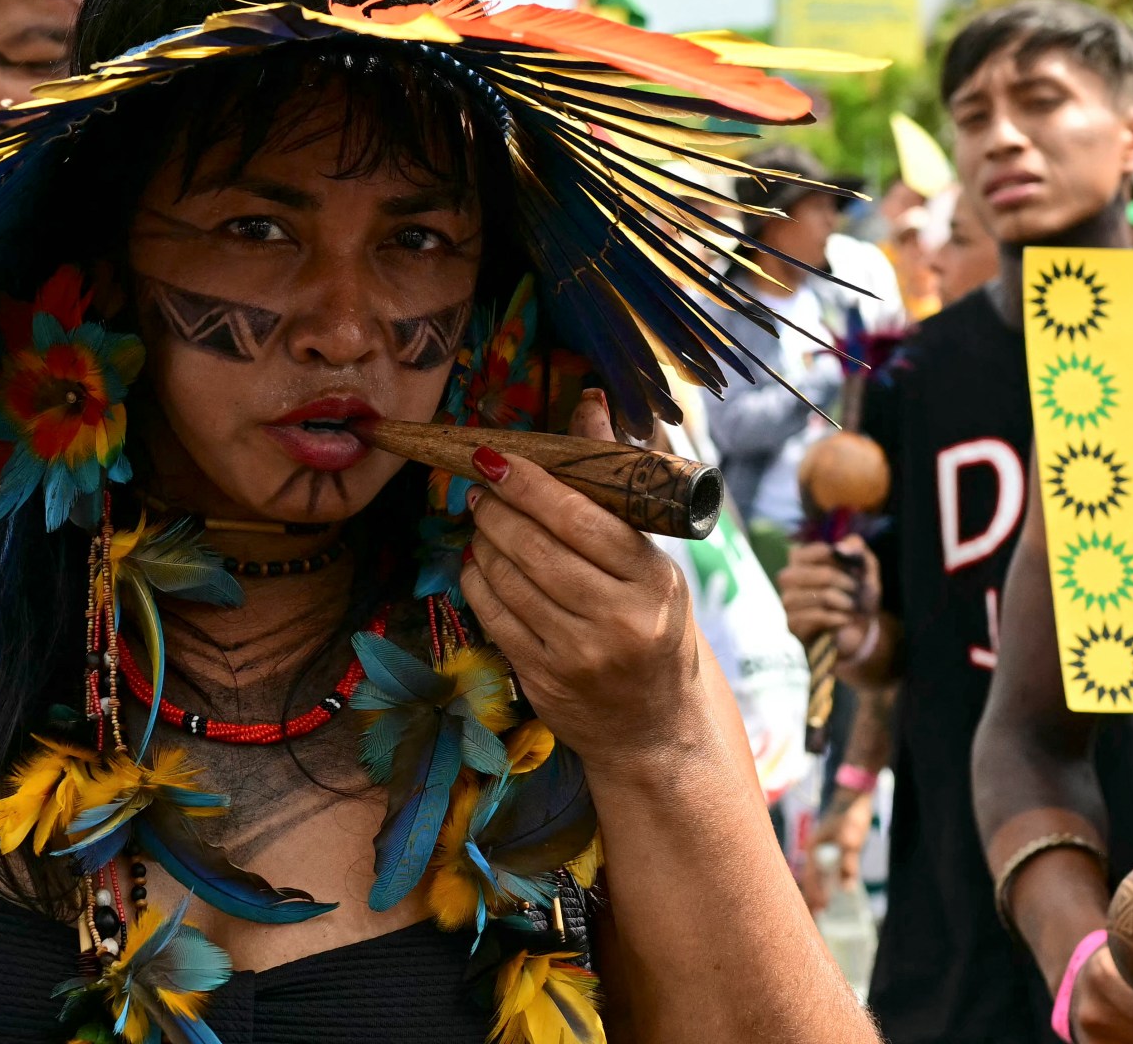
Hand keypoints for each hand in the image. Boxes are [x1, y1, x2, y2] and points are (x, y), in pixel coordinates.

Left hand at [460, 389, 703, 774]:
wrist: (655, 727)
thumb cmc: (655, 627)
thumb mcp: (652, 563)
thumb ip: (615, 491)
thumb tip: (589, 405)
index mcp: (652, 582)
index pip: (582, 521)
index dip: (530, 485)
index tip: (495, 458)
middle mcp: (618, 620)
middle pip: (538, 548)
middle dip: (498, 508)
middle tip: (479, 484)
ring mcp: (577, 655)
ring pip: (510, 581)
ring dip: (484, 540)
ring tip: (480, 517)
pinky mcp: (544, 681)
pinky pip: (495, 618)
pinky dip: (478, 581)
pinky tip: (477, 560)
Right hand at [778, 535, 879, 655]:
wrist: (858, 630)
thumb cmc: (857, 594)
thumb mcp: (865, 568)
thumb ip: (857, 549)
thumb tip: (841, 548)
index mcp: (800, 559)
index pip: (810, 551)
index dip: (834, 557)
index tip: (853, 566)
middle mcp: (788, 578)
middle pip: (814, 574)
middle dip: (842, 581)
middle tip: (856, 589)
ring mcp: (788, 602)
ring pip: (817, 596)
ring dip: (842, 601)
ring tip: (852, 605)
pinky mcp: (792, 624)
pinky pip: (815, 616)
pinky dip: (836, 617)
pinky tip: (845, 619)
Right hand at [797, 788, 874, 912]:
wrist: (853, 796)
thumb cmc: (852, 814)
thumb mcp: (852, 836)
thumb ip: (849, 860)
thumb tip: (847, 888)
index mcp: (813, 847)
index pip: (810, 876)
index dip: (815, 893)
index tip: (821, 909)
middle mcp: (813, 850)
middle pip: (808, 878)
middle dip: (810, 897)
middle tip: (814, 919)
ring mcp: (819, 849)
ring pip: (813, 876)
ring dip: (815, 892)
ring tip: (818, 913)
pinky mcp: (827, 849)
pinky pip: (821, 872)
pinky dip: (822, 884)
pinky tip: (828, 893)